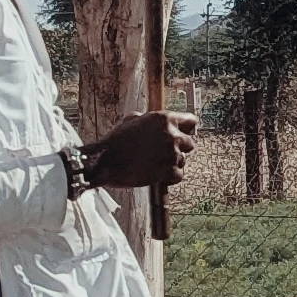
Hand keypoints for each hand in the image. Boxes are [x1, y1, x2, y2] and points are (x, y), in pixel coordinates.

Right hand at [78, 112, 198, 192]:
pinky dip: (169, 177)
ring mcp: (171, 154)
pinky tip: (157, 174)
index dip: (187, 128)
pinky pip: (178, 175)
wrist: (105, 162)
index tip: (184, 133)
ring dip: (172, 163)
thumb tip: (151, 119)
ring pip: (183, 160)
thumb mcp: (130, 120)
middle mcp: (171, 135)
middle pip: (190, 143)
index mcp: (164, 119)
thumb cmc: (115, 141)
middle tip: (164, 152)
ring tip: (155, 164)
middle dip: (179, 148)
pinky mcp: (168, 171)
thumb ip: (147, 119)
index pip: (191, 121)